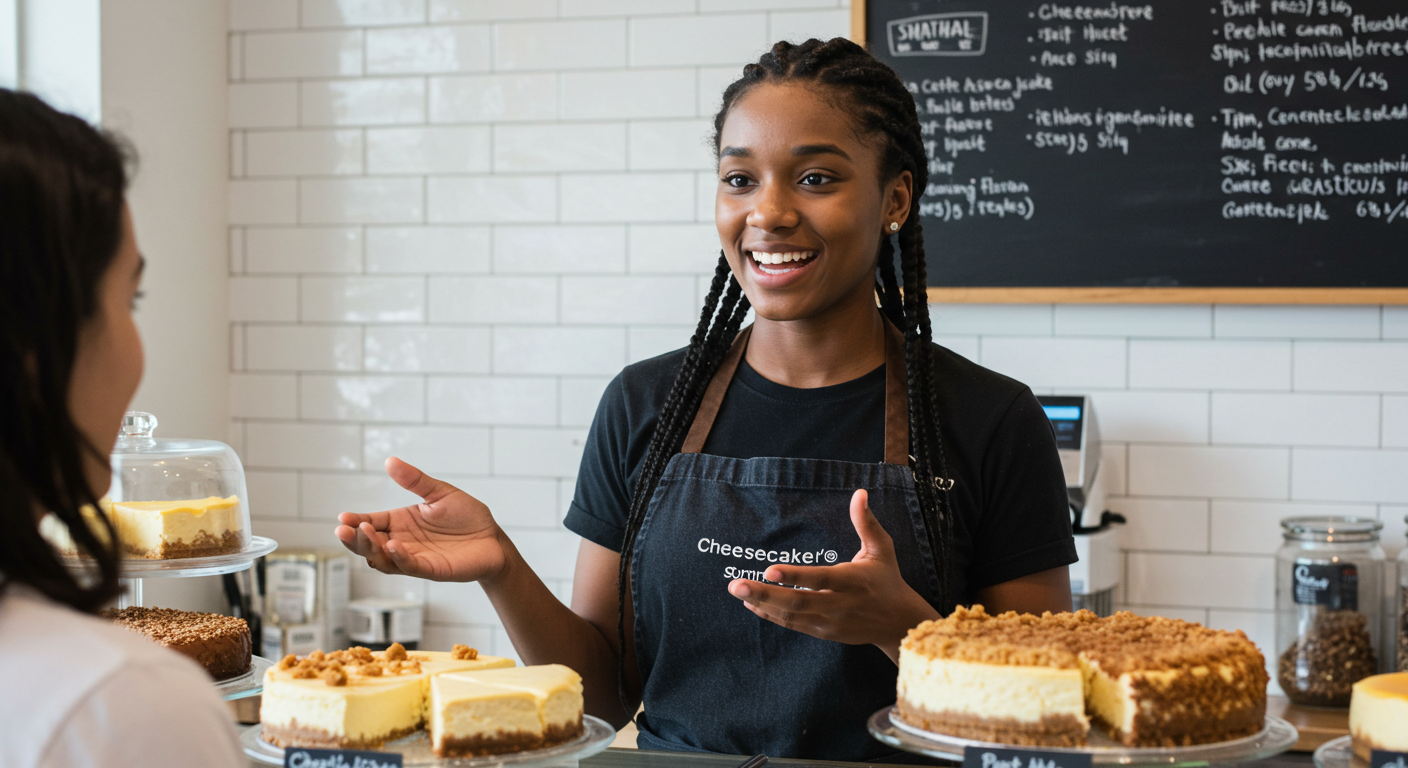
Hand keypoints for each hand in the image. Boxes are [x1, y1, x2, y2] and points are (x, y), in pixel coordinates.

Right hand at [333, 457, 507, 582]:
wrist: (493, 538)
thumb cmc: (467, 516)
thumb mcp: (440, 493)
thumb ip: (415, 480)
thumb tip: (390, 461)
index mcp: (400, 522)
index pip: (370, 522)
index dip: (355, 521)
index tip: (343, 518)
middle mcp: (402, 541)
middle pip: (369, 544)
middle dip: (354, 538)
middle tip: (343, 530)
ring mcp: (414, 557)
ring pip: (383, 559)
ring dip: (371, 548)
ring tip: (365, 533)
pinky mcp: (430, 569)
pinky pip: (410, 566)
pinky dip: (399, 558)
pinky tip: (393, 546)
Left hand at [726, 489, 938, 661]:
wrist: (899, 623)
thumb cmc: (887, 579)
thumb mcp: (882, 548)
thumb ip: (866, 522)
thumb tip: (859, 493)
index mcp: (853, 581)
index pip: (820, 579)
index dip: (794, 576)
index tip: (769, 569)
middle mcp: (839, 604)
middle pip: (798, 602)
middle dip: (764, 593)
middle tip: (735, 585)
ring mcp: (830, 622)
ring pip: (792, 616)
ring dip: (762, 604)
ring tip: (736, 591)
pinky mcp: (824, 632)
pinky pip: (793, 625)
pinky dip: (771, 616)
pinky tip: (752, 605)